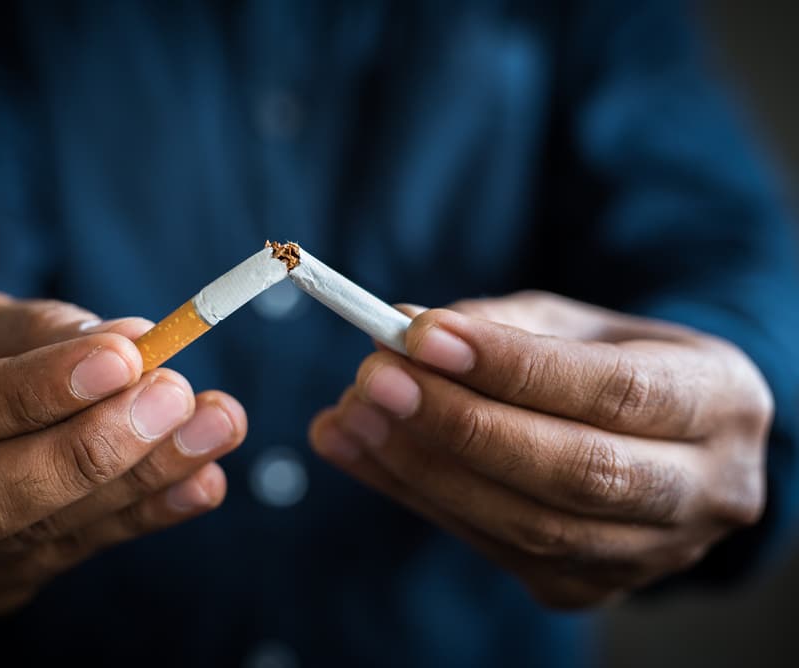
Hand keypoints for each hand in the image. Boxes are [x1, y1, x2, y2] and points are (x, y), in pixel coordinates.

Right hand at [0, 292, 245, 617]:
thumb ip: (29, 334)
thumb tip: (129, 340)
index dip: (30, 393)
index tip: (123, 357)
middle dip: (93, 448)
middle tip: (178, 394)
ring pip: (39, 535)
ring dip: (141, 480)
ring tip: (217, 426)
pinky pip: (70, 555)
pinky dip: (144, 515)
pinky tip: (203, 479)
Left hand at [310, 291, 771, 607]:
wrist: (661, 441)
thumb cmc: (616, 364)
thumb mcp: (575, 324)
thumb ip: (497, 326)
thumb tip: (403, 330)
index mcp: (719, 401)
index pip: (613, 390)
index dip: (512, 367)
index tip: (420, 336)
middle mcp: (703, 491)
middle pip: (575, 471)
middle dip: (459, 425)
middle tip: (373, 380)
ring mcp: (647, 555)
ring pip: (528, 526)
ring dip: (422, 469)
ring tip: (349, 417)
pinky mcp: (586, 587)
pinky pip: (492, 549)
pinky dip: (417, 497)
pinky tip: (361, 452)